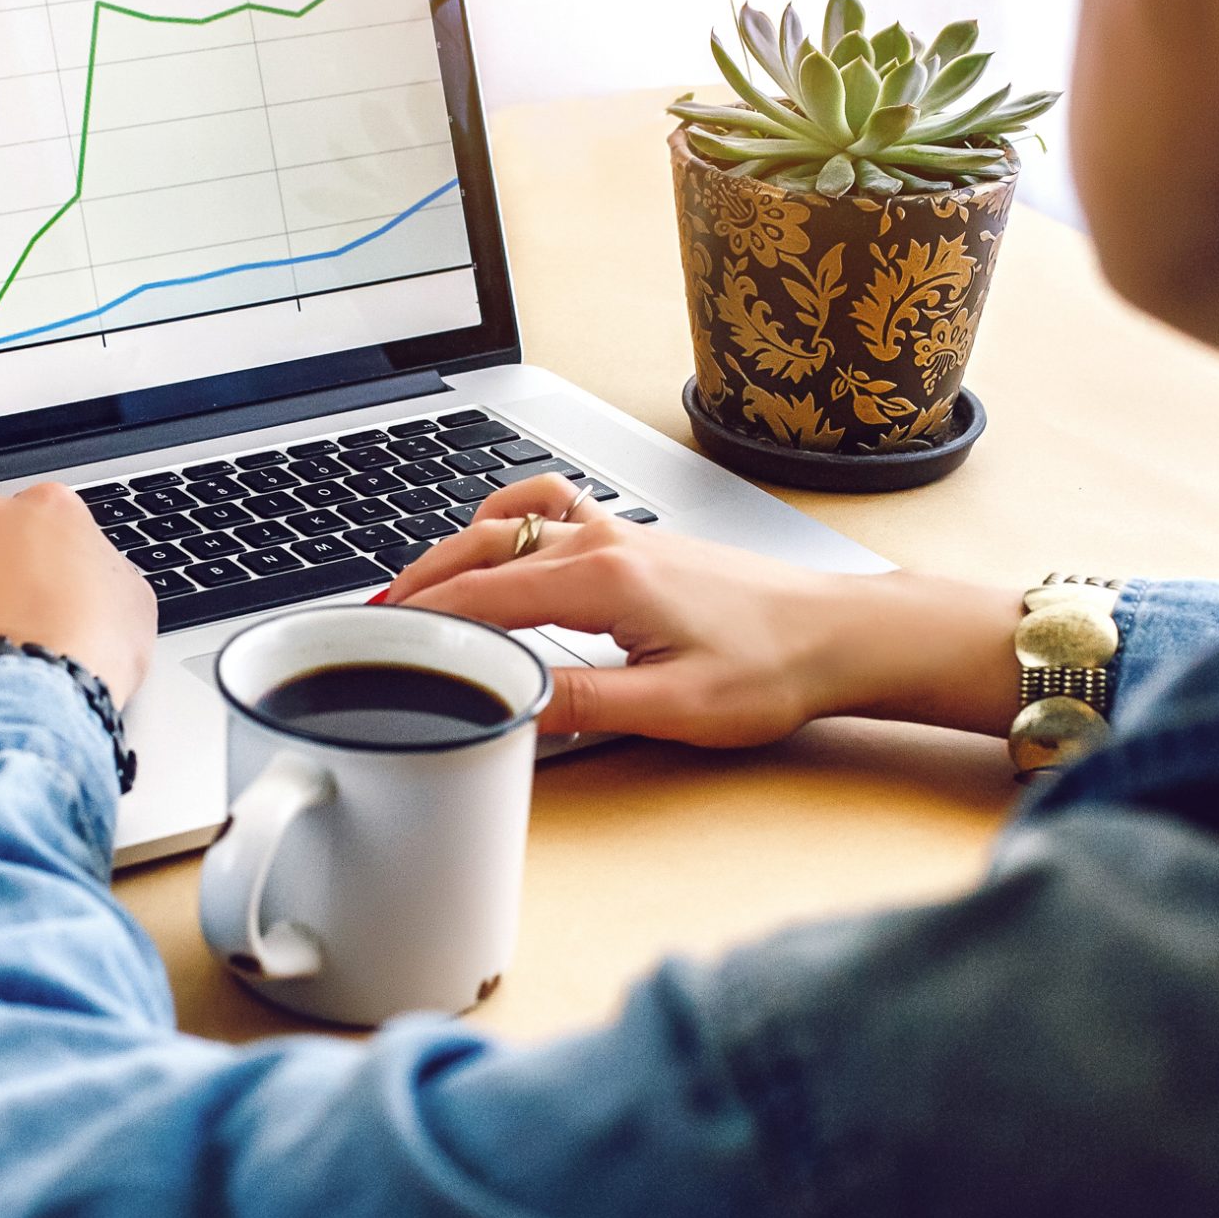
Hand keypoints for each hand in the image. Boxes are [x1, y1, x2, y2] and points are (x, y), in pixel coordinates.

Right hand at [381, 475, 1023, 744]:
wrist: (842, 633)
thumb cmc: (776, 668)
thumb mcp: (675, 707)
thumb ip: (584, 704)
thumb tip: (512, 706)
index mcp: (604, 579)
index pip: (484, 593)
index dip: (423, 617)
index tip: (377, 638)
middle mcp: (606, 543)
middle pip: (483, 547)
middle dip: (422, 580)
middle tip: (377, 618)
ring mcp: (622, 534)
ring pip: (512, 523)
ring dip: (458, 548)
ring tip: (422, 587)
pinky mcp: (639, 542)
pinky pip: (553, 510)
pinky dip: (510, 519)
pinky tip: (502, 543)